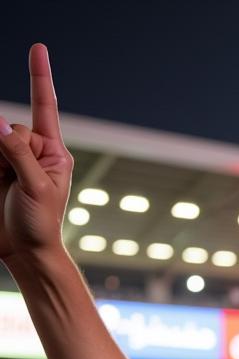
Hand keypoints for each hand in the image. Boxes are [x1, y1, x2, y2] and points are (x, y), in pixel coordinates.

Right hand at [0, 45, 73, 263]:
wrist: (25, 251)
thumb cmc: (40, 224)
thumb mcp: (35, 186)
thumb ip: (16, 151)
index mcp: (54, 153)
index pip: (44, 107)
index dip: (39, 77)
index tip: (38, 48)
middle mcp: (33, 151)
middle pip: (9, 125)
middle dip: (6, 147)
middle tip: (14, 181)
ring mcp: (11, 159)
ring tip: (5, 186)